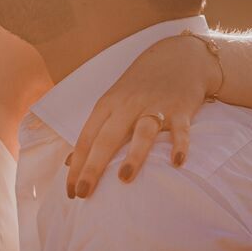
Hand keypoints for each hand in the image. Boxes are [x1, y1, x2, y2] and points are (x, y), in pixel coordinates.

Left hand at [67, 31, 212, 196]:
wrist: (180, 56)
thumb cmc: (141, 86)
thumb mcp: (113, 102)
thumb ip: (95, 130)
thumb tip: (70, 162)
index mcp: (108, 105)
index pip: (86, 138)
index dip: (76, 166)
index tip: (70, 192)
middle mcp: (128, 105)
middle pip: (107, 138)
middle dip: (93, 167)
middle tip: (83, 193)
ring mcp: (155, 106)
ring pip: (142, 132)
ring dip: (134, 155)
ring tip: (124, 178)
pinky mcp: (181, 109)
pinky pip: (180, 130)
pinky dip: (179, 145)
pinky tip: (177, 162)